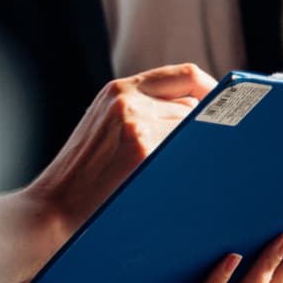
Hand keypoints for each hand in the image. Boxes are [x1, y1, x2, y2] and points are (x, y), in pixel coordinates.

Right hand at [26, 64, 218, 235]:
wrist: (54, 208)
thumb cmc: (83, 176)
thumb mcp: (104, 128)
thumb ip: (141, 112)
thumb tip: (199, 114)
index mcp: (117, 90)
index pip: (184, 75)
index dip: (212, 91)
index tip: (228, 111)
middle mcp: (126, 98)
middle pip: (196, 105)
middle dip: (207, 130)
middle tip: (209, 153)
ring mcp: (135, 122)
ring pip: (194, 130)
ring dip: (198, 152)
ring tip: (182, 174)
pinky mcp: (142, 149)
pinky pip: (187, 152)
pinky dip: (191, 167)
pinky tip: (179, 183)